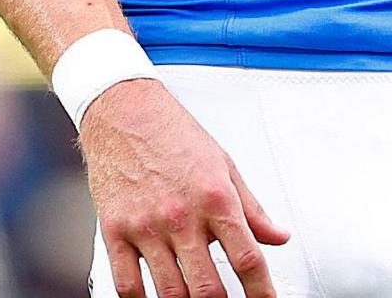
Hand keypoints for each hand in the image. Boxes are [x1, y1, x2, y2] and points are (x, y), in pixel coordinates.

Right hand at [82, 78, 289, 297]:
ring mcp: (146, 227)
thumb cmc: (172, 133)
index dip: (261, 291)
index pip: (247, 259)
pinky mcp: (115, 231)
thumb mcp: (224, 165)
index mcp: (215, 198)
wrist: (124, 111)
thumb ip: (252, 208)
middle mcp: (182, 216)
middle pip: (208, 288)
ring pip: (170, 293)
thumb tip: (277, 236)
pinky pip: (127, 284)